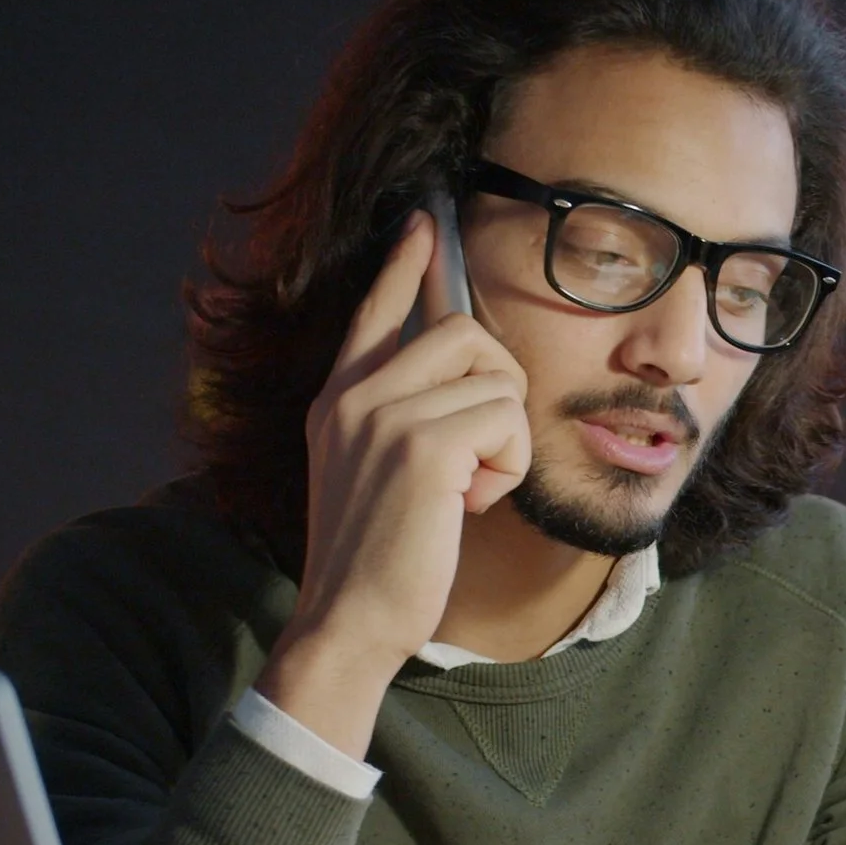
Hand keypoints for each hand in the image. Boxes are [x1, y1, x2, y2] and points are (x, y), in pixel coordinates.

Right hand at [254, 211, 531, 755]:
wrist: (349, 621)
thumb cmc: (378, 560)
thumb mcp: (375, 472)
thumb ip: (403, 418)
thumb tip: (468, 377)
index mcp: (338, 398)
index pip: (374, 312)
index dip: (404, 267)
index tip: (422, 223)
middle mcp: (354, 394)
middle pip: (464, 330)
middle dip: (499, 385)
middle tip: (481, 451)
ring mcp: (383, 413)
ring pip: (495, 376)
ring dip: (504, 438)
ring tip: (465, 488)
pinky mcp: (421, 444)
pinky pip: (506, 420)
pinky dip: (507, 467)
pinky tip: (469, 504)